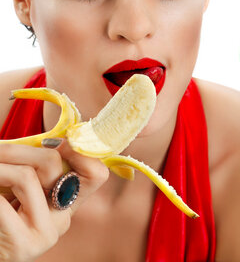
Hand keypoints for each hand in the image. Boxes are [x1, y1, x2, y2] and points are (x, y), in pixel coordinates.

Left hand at [0, 141, 108, 261]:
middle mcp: (63, 218)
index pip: (96, 173)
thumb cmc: (2, 212)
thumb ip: (38, 165)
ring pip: (26, 175)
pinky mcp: (24, 244)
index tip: (49, 143)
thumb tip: (49, 138)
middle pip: (53, 162)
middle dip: (16, 150)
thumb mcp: (24, 185)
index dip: (78, 151)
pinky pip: (2, 203)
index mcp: (68, 201)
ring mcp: (47, 233)